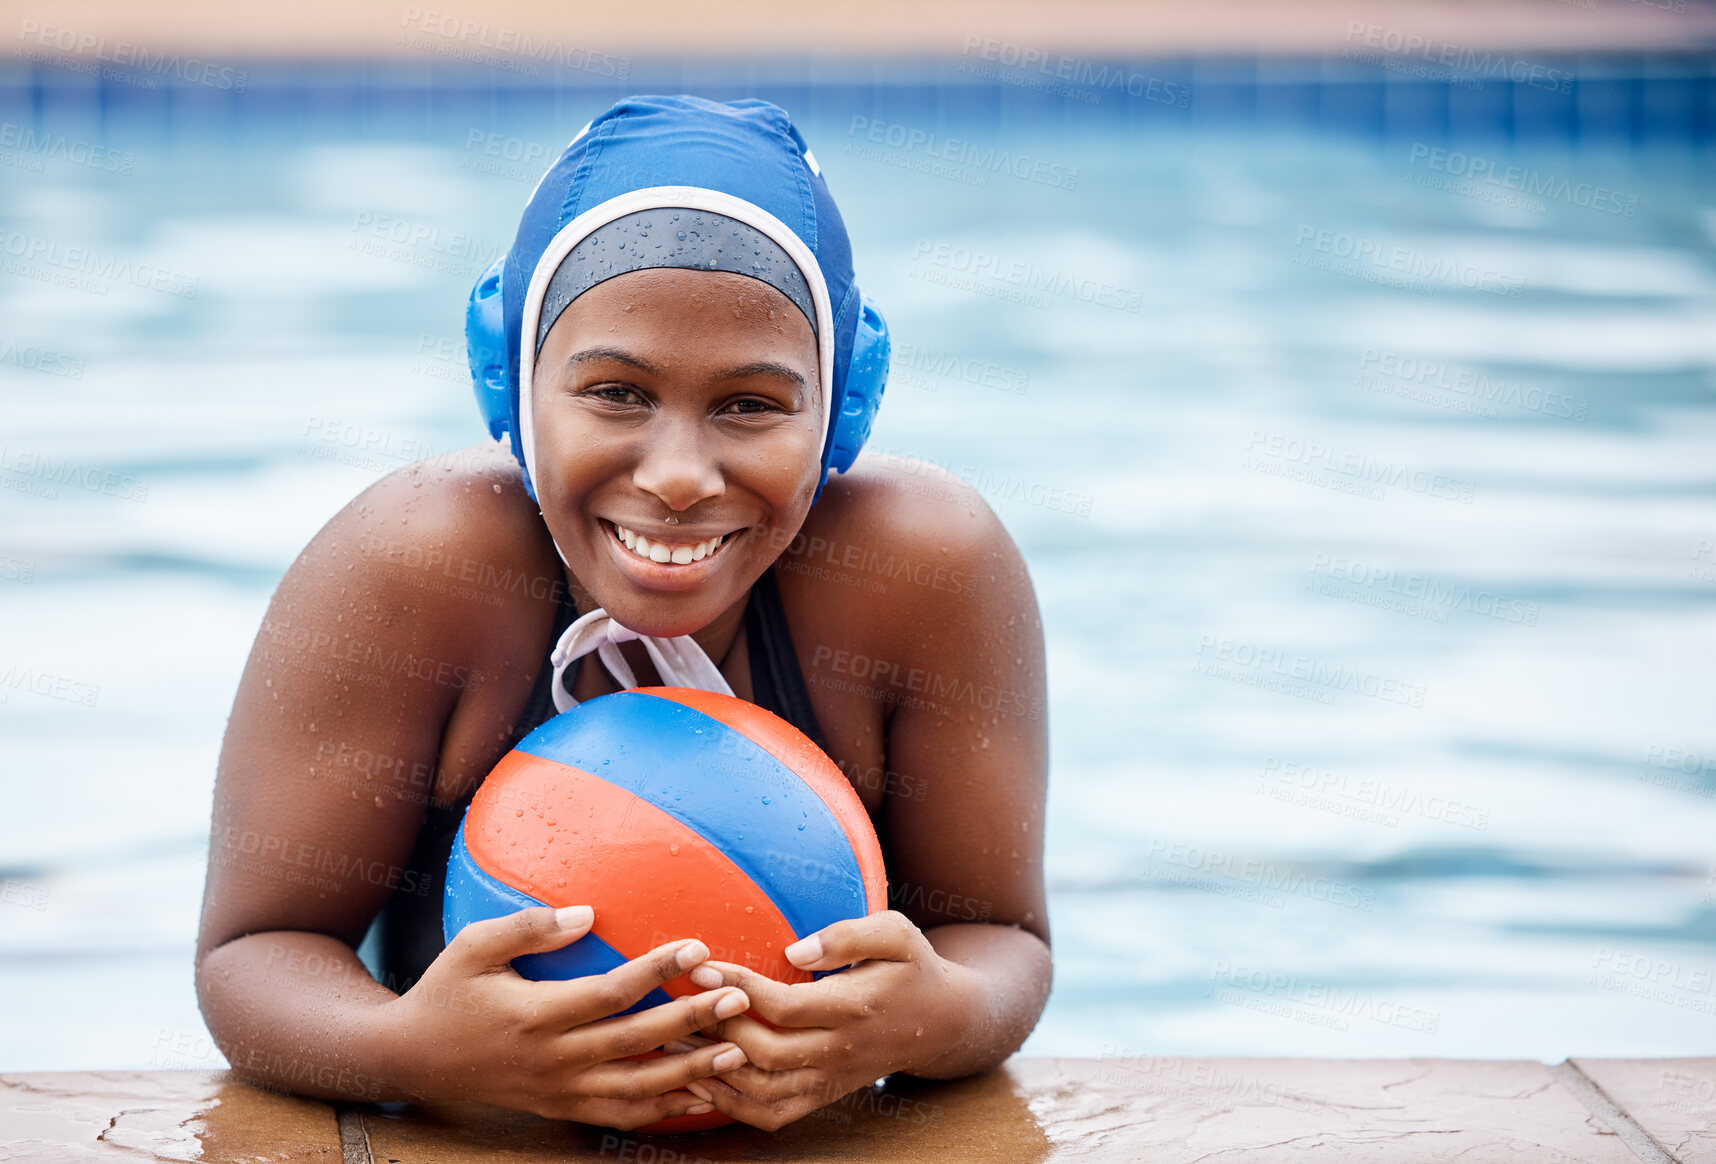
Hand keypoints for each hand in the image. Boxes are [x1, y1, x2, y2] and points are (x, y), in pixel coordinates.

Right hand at [375, 904, 751, 1128]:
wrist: (411, 1058)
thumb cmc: (446, 991)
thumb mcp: (473, 947)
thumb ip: (529, 927)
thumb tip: (586, 913)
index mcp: (534, 1015)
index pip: (610, 992)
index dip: (657, 971)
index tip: (699, 948)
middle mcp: (552, 1059)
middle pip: (635, 1044)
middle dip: (692, 1022)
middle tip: (738, 998)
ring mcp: (558, 1091)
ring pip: (635, 1091)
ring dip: (689, 1073)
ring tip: (736, 1051)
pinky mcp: (560, 1109)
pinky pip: (618, 1117)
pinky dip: (662, 1110)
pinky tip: (699, 1095)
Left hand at [681, 911, 976, 1130]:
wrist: (940, 1021)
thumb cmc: (912, 967)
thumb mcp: (895, 933)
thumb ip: (847, 936)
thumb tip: (794, 952)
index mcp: (854, 1007)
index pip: (784, 1006)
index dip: (739, 990)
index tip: (703, 968)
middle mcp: (840, 1051)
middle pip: (765, 1053)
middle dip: (716, 1027)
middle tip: (682, 1000)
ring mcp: (831, 1079)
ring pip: (762, 1090)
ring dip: (714, 1069)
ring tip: (677, 1040)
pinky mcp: (823, 1095)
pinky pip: (772, 1114)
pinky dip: (732, 1105)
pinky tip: (701, 1078)